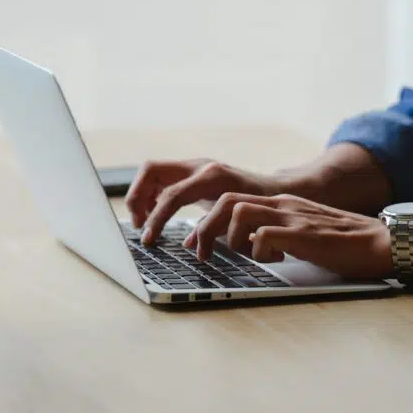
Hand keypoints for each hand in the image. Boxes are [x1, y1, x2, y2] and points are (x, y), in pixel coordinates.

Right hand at [125, 159, 286, 243]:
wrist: (276, 190)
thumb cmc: (262, 208)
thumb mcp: (240, 222)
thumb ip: (214, 232)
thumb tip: (190, 246)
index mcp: (212, 178)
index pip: (171, 196)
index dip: (156, 219)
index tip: (149, 239)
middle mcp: (200, 166)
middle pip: (151, 171)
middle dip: (137, 197)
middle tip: (138, 224)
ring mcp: (195, 166)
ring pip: (152, 172)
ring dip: (141, 195)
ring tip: (143, 222)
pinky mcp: (192, 172)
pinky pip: (162, 178)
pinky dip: (152, 194)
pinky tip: (155, 214)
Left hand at [183, 193, 393, 280]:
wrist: (383, 242)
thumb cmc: (346, 244)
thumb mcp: (304, 232)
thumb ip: (278, 233)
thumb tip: (250, 249)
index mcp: (281, 203)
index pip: (232, 200)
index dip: (207, 220)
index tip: (194, 242)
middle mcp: (282, 205)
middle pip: (226, 201)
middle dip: (204, 227)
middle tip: (198, 253)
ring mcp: (293, 218)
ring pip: (238, 212)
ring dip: (227, 237)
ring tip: (234, 257)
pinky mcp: (304, 235)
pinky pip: (264, 235)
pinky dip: (257, 250)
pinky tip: (272, 261)